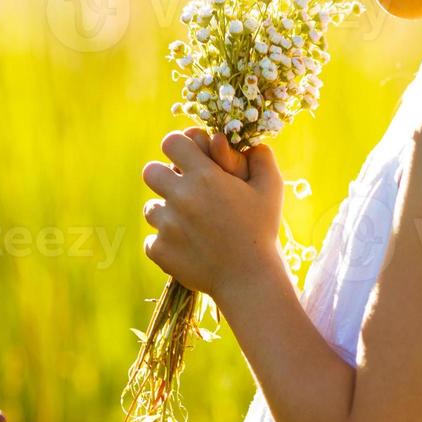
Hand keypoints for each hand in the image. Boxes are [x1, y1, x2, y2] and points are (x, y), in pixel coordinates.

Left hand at [141, 126, 283, 300]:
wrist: (249, 278)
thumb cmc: (262, 230)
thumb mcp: (271, 189)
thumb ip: (262, 158)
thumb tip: (251, 144)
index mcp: (204, 176)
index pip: (171, 142)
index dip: (179, 148)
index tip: (188, 159)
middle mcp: (181, 197)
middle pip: (150, 172)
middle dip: (164, 177)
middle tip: (183, 191)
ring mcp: (167, 225)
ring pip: (150, 208)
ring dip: (166, 212)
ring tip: (188, 223)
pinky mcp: (160, 250)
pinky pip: (151, 239)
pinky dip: (166, 243)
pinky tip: (187, 247)